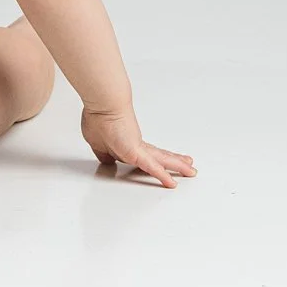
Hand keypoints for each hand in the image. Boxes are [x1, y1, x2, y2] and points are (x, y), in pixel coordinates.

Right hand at [81, 106, 195, 187]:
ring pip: (162, 160)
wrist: (104, 103)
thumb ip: (103, 153)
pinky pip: (152, 168)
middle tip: (187, 165)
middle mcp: (135, 145)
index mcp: (126, 144)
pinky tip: (172, 183)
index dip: (153, 161)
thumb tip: (106, 160)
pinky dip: (162, 176)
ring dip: (177, 166)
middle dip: (174, 162)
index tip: (161, 167)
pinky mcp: (136, 152)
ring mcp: (137, 148)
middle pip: (159, 157)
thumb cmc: (98, 117)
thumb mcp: (96, 141)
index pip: (144, 155)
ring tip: (191, 170)